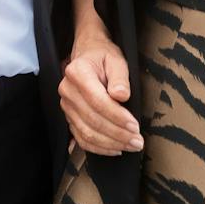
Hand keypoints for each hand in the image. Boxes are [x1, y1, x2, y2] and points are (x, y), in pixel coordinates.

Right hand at [60, 34, 141, 154]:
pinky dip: (99, 148)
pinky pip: (82, 139)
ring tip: (131, 146)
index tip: (135, 126)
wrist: (88, 54)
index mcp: (78, 73)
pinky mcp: (69, 117)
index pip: (97, 101)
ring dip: (111, 144)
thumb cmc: (103, 56)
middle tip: (138, 141)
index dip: (117, 117)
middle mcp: (68, 90)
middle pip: (93, 120)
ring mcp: (66, 106)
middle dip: (118, 134)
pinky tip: (115, 149)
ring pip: (87, 133)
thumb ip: (120, 77)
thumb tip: (121, 96)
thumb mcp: (116, 59)